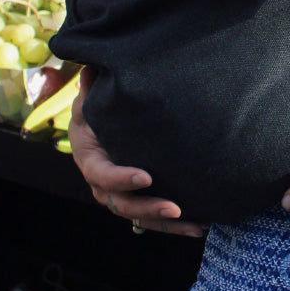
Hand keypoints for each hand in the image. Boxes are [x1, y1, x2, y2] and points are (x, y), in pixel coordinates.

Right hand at [67, 68, 204, 237]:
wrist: (103, 120)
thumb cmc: (100, 103)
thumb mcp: (93, 93)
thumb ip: (94, 84)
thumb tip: (94, 63)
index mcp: (89, 156)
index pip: (101, 174)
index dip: (121, 178)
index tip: (147, 177)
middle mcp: (101, 180)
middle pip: (121, 204)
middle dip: (148, 207)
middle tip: (175, 207)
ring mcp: (119, 193)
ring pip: (139, 216)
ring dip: (166, 223)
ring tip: (194, 224)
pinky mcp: (138, 198)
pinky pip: (152, 218)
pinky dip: (174, 225)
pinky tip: (200, 226)